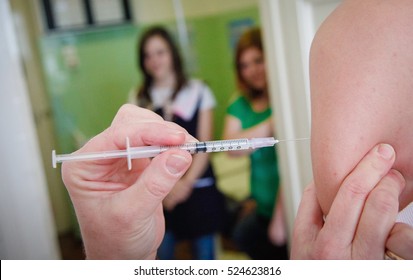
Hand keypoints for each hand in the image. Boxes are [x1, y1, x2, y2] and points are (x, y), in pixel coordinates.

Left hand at [61, 105, 194, 258]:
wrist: (123, 256)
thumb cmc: (116, 240)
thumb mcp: (132, 214)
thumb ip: (155, 183)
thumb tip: (181, 154)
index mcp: (84, 166)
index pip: (117, 136)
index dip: (149, 133)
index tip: (177, 138)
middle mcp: (100, 157)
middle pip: (130, 124)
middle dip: (159, 130)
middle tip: (185, 143)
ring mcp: (120, 158)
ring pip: (143, 128)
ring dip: (166, 134)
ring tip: (187, 148)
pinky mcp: (138, 163)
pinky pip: (155, 143)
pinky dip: (171, 144)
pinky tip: (183, 153)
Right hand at [291, 143, 406, 258]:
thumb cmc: (321, 274)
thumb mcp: (304, 255)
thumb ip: (309, 219)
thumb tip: (319, 183)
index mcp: (309, 245)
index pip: (317, 195)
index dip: (340, 168)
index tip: (359, 156)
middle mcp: (332, 253)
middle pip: (351, 194)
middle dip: (370, 167)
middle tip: (382, 156)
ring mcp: (360, 262)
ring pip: (379, 209)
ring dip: (389, 188)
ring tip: (394, 181)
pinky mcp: (386, 269)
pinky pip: (403, 239)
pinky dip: (404, 228)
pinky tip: (399, 226)